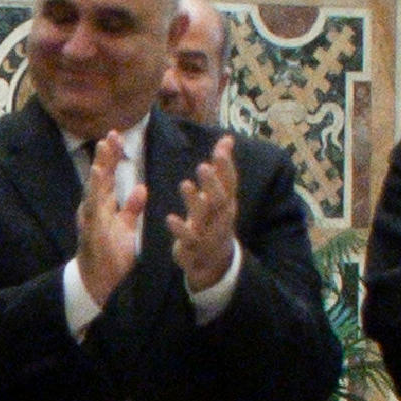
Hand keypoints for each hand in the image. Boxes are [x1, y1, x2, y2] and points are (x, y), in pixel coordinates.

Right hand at [74, 127, 145, 301]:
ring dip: (99, 168)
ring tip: (103, 148)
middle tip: (111, 133)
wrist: (98, 282)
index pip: (108, 176)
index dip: (112, 157)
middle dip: (105, 156)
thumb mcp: (126, 227)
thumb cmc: (110, 255)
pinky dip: (95, 192)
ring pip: (94, 189)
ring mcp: (90, 219)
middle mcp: (94, 208)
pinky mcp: (91, 231)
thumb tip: (141, 187)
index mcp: (102, 206)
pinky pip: (93, 209)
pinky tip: (97, 178)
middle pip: (100, 177)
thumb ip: (132, 207)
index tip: (118, 136)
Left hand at [169, 144, 240, 296]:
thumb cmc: (214, 220)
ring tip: (184, 184)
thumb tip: (227, 138)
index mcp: (227, 202)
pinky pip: (188, 240)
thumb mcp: (219, 195)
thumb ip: (221, 168)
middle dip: (213, 184)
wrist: (214, 262)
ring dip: (195, 202)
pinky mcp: (194, 248)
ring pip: (204, 218)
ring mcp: (209, 233)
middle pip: (221, 200)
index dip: (226, 165)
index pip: (230, 182)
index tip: (222, 146)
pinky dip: (180, 230)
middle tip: (202, 166)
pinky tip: (169, 218)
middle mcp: (221, 217)